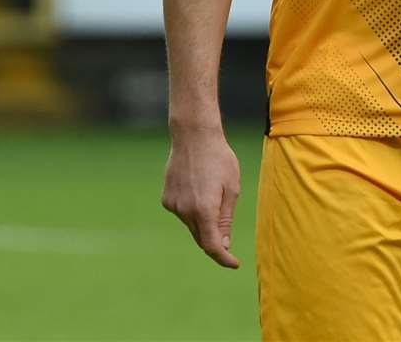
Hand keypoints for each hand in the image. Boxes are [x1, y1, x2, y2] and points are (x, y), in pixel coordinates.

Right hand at [161, 127, 241, 267]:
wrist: (193, 136)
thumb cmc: (219, 158)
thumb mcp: (231, 187)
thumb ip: (226, 218)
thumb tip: (223, 243)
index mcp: (204, 209)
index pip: (212, 246)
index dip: (223, 258)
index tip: (234, 263)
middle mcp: (185, 211)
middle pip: (201, 238)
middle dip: (215, 241)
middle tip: (227, 235)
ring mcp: (173, 206)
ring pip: (192, 225)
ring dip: (203, 221)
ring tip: (212, 194)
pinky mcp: (166, 199)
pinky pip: (183, 213)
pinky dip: (193, 210)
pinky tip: (198, 188)